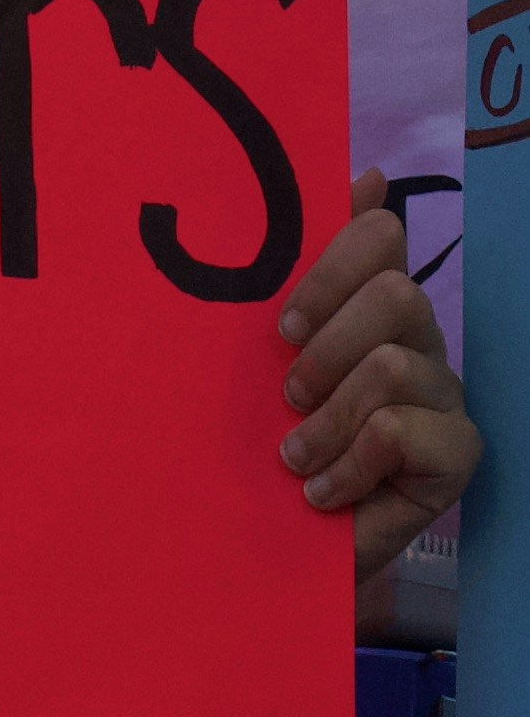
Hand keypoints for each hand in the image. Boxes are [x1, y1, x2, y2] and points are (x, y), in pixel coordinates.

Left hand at [276, 177, 478, 612]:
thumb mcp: (260, 355)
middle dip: (326, 348)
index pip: (380, 236)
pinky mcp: (458, 454)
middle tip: (288, 397)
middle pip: (395, 294)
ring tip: (296, 457)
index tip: (281, 325)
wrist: (271, 543)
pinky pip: (402, 429)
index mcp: (373, 304)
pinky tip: (325, 491)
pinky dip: (350, 463)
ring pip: (394, 365)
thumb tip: (363, 174)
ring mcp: (446, 396)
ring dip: (329, 418)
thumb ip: (300, 269)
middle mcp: (419, 339)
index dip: (329, 269)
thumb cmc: (261, 444)